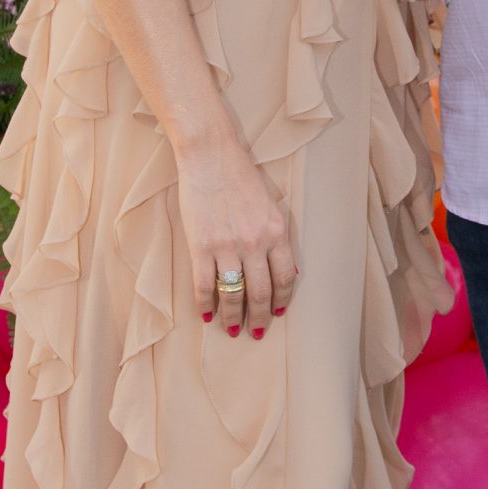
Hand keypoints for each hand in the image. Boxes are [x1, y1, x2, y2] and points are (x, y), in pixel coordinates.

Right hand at [176, 133, 297, 335]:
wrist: (210, 156)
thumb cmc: (240, 176)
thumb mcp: (270, 204)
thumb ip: (277, 237)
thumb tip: (286, 270)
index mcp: (276, 232)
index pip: (285, 278)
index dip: (282, 300)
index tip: (278, 313)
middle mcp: (255, 243)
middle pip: (261, 292)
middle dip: (260, 317)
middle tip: (257, 332)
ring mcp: (227, 246)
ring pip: (234, 294)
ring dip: (234, 317)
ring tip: (232, 330)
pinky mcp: (201, 246)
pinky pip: (205, 285)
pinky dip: (206, 304)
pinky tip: (207, 315)